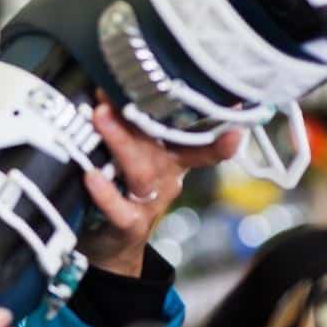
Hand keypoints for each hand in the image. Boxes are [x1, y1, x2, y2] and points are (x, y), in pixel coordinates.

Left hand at [79, 95, 242, 276]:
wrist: (111, 247)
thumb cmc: (121, 191)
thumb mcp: (136, 157)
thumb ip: (132, 126)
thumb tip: (109, 79)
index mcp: (173, 159)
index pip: (202, 140)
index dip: (219, 124)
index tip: (234, 105)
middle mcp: (166, 179)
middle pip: (163, 145)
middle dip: (142, 114)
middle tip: (116, 88)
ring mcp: (149, 203)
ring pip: (141, 172)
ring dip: (120, 141)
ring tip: (100, 116)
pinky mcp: (128, 225)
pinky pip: (120, 209)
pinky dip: (106, 192)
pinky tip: (92, 175)